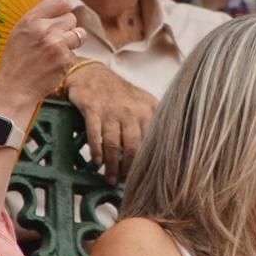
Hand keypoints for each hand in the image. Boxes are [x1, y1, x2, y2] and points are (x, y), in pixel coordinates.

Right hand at [0, 0, 82, 116]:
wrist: (15, 88)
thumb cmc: (16, 58)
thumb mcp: (21, 30)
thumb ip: (38, 10)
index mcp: (31, 19)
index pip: (60, 1)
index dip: (62, 9)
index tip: (58, 17)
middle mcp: (45, 30)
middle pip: (72, 18)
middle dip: (65, 28)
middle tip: (52, 40)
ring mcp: (57, 45)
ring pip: (79, 34)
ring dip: (70, 42)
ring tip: (55, 51)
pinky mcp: (65, 60)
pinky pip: (75, 52)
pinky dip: (67, 58)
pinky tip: (53, 64)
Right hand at [63, 62, 157, 181]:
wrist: (92, 73)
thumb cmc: (119, 94)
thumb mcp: (142, 103)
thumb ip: (153, 122)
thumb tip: (163, 152)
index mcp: (147, 110)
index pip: (151, 141)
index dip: (147, 162)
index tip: (144, 177)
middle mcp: (131, 110)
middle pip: (133, 147)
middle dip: (128, 169)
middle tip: (123, 182)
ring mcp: (111, 109)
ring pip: (114, 144)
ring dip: (111, 165)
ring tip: (109, 178)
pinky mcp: (92, 108)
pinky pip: (95, 134)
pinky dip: (96, 150)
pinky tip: (96, 162)